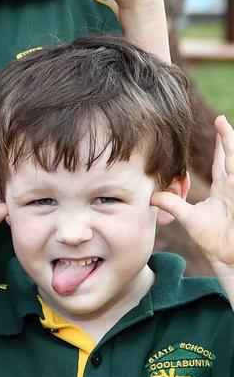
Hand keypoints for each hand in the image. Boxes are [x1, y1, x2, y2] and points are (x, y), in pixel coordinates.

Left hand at [153, 116, 233, 275]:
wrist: (227, 257)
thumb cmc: (213, 239)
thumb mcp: (188, 217)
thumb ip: (171, 203)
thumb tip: (151, 194)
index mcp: (224, 188)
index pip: (223, 161)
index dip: (221, 144)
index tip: (217, 123)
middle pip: (232, 157)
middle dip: (228, 138)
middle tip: (220, 119)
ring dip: (233, 147)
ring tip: (227, 129)